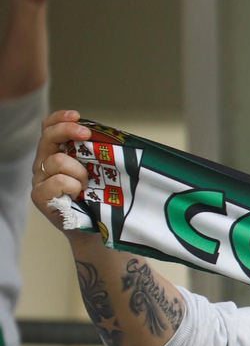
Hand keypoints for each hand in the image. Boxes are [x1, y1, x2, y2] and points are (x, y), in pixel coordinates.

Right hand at [32, 110, 90, 227]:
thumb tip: (114, 137)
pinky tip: (78, 195)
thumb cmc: (97, 198)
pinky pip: (59, 181)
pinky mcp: (39, 195)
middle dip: (68, 131)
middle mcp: (44, 162)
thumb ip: (96, 154)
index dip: (60, 118)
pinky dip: (73, 186)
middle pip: (48, 137)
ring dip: (78, 171)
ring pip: (57, 160)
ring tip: (86, 185)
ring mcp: (40, 178)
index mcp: (55, 152)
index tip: (77, 116)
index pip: (48, 127)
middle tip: (86, 135)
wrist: (93, 229)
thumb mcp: (98, 171)